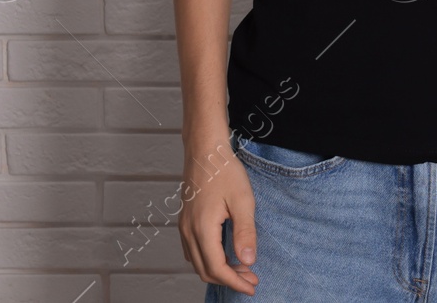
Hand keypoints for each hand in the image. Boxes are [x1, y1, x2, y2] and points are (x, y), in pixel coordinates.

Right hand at [179, 135, 259, 295]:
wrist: (205, 150)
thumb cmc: (225, 171)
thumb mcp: (243, 201)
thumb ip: (245, 232)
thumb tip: (248, 260)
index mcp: (202, 229)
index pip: (217, 269)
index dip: (235, 282)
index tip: (252, 286)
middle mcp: (188, 231)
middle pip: (205, 270)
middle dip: (229, 279)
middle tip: (252, 279)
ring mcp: (184, 226)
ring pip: (198, 262)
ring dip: (219, 271)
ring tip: (242, 268)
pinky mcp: (185, 221)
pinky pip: (193, 250)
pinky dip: (209, 259)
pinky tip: (225, 254)